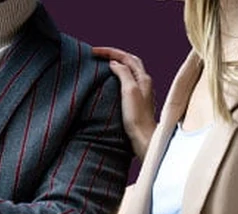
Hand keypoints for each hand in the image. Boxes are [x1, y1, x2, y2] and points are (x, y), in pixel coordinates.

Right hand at [93, 46, 155, 160]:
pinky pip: (127, 82)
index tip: (94, 52)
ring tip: (102, 65)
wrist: (144, 138)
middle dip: (114, 55)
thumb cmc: (137, 117)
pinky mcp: (136, 102)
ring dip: (116, 65)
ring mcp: (141, 92)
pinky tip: (110, 83)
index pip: (126, 57)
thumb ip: (123, 73)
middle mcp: (144, 83)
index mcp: (143, 78)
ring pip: (129, 71)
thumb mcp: (129, 91)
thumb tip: (114, 63)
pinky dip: (117, 77)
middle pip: (129, 61)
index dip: (110, 52)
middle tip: (98, 54)